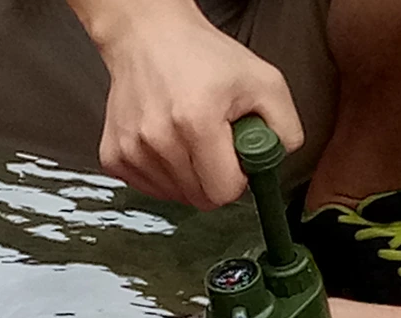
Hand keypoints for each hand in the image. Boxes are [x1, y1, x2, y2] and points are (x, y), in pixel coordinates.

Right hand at [76, 0, 303, 209]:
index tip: (233, 156)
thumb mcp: (262, 80)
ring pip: (176, 197)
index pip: (224, 192)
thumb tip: (279, 160)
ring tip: (188, 137)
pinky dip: (164, 175)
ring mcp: (133, 150)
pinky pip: (151, 190)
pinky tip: (167, 144)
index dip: (236, 179)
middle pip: (201, 199)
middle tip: (213, 143)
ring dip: (189, 177)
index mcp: (197, 121)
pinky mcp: (115, 156)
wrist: (146, 35)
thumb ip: (285, 126)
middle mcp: (159, 139)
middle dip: (214, 178)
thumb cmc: (200, 55)